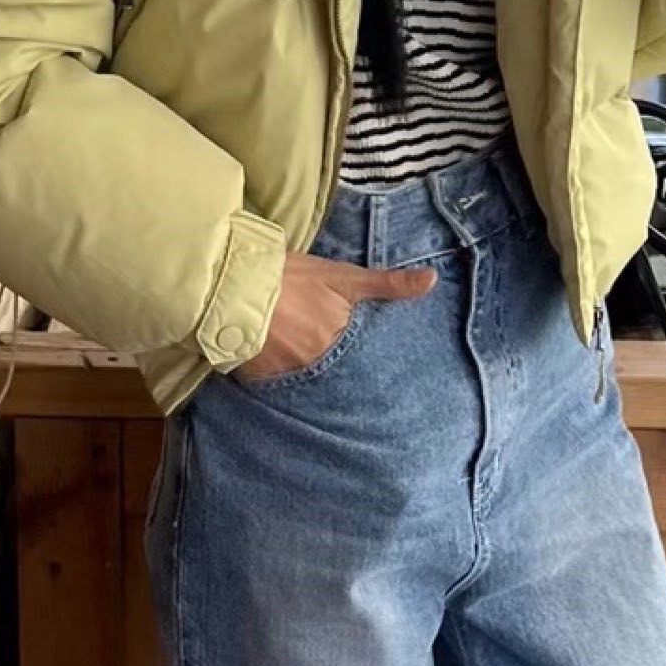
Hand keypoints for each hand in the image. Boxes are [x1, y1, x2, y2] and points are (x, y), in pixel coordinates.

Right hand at [236, 249, 435, 381]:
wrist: (234, 283)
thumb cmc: (292, 277)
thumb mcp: (343, 276)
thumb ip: (387, 284)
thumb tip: (432, 282)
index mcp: (339, 340)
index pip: (363, 366)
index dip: (367, 369)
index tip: (376, 379)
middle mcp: (316, 365)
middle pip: (334, 379)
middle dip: (337, 377)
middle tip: (340, 377)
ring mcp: (287, 376)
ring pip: (306, 386)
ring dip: (309, 381)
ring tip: (306, 373)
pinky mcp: (259, 381)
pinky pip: (276, 389)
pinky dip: (280, 383)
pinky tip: (279, 374)